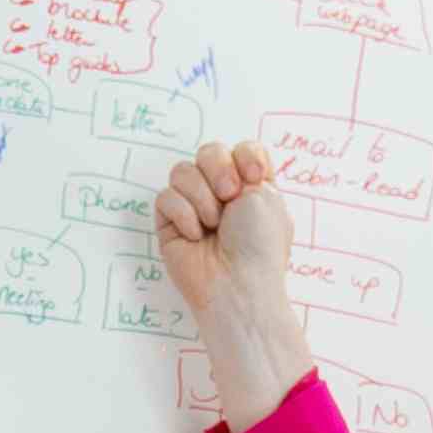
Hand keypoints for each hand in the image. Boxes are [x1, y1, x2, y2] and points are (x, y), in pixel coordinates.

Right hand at [155, 141, 319, 432]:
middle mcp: (223, 195)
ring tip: (212, 224)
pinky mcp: (170, 223)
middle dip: (219, 169)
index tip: (253, 176)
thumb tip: (222, 168)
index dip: (244, 155)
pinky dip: (183, 215)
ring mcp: (195, 207)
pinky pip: (165, 197)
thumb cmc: (258, 245)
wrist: (237, 283)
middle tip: (229, 197)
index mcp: (252, 187)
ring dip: (201, 196)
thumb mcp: (267, 195)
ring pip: (182, 171)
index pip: (241, 149)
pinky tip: (195, 236)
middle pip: (209, 151)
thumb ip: (245, 166)